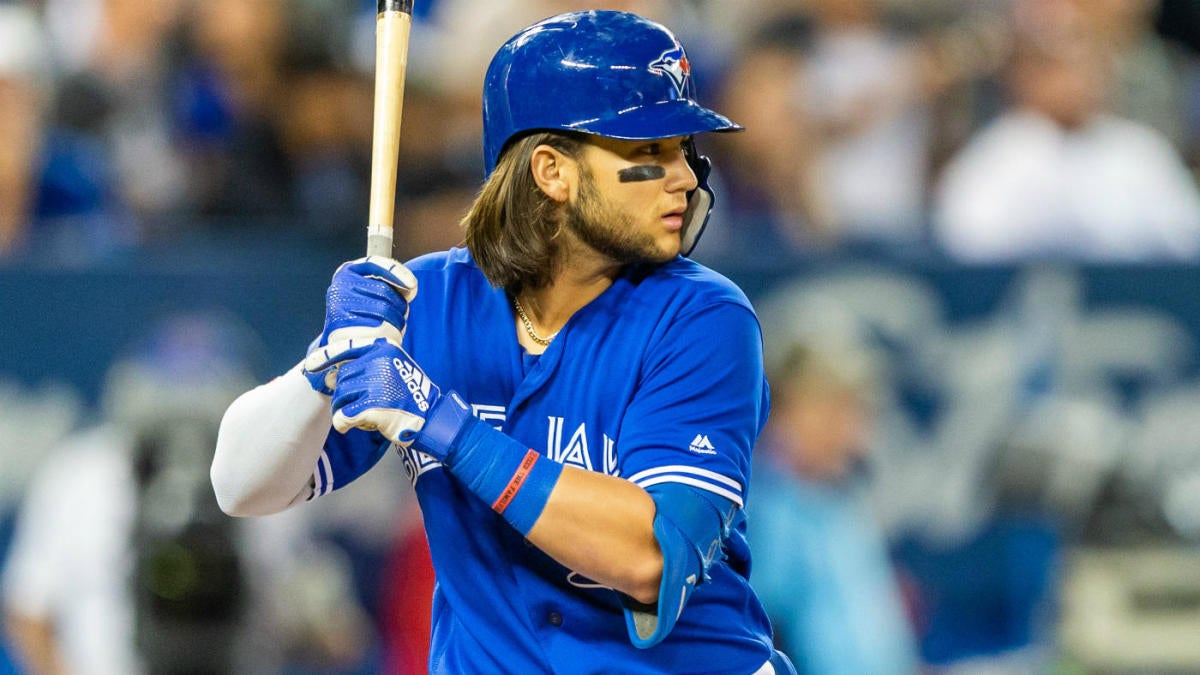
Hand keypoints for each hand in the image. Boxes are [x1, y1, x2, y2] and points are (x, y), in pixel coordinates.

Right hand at [303, 256, 416, 393]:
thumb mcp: (373, 293)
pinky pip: (380, 326)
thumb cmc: (365, 316)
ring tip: (387, 327)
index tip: (412, 285)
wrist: (346, 345)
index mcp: (346, 273)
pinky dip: (390, 332)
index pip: (373, 264)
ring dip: (396, 320)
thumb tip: (411, 286)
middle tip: (394, 316)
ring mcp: (340, 306)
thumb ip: (390, 284)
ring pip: (385, 309)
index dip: (396, 272)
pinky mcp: (346, 326)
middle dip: (398, 304)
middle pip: (384, 290)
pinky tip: (384, 335)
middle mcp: (340, 287)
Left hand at [329, 339, 470, 460]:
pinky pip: (343, 415)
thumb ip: (367, 365)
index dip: (326, 356)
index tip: (311, 365)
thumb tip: (332, 374)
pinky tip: (350, 425)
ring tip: (359, 415)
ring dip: (343, 409)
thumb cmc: (409, 395)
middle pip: (342, 377)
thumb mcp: (393, 367)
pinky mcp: (372, 407)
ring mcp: (375, 384)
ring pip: (340, 397)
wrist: (430, 418)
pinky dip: (343, 423)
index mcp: (383, 348)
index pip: (347, 348)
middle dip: (343, 393)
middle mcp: (378, 362)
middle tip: (355, 404)